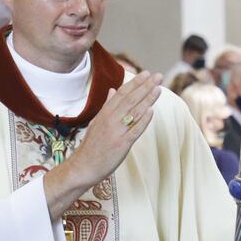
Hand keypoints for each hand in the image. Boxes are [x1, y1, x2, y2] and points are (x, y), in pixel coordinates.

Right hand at [44, 71, 162, 220]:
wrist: (83, 167)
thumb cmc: (91, 146)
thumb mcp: (96, 122)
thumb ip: (106, 106)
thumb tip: (112, 90)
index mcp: (104, 113)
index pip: (122, 94)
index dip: (135, 83)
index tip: (146, 74)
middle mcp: (110, 120)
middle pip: (130, 100)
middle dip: (145, 87)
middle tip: (158, 76)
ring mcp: (116, 132)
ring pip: (134, 112)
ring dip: (147, 99)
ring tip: (158, 88)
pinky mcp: (121, 144)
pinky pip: (134, 130)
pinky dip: (143, 120)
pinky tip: (151, 111)